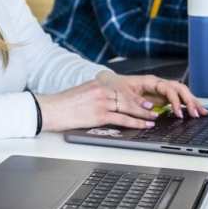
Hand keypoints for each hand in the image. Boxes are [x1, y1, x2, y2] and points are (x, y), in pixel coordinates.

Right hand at [36, 70, 204, 132]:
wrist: (48, 110)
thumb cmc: (61, 105)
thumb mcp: (81, 94)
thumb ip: (97, 95)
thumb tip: (110, 102)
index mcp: (98, 84)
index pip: (123, 89)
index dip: (138, 95)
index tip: (149, 99)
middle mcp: (101, 90)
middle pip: (130, 97)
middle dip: (145, 103)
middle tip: (159, 107)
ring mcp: (101, 102)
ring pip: (129, 107)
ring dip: (145, 112)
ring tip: (156, 116)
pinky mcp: (99, 115)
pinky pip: (122, 118)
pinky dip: (136, 121)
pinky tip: (145, 124)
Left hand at [100, 72, 207, 119]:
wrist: (107, 83)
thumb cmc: (114, 86)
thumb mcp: (121, 94)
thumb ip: (136, 102)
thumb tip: (151, 108)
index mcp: (150, 81)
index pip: (168, 89)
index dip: (175, 101)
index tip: (178, 113)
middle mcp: (158, 84)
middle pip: (179, 89)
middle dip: (189, 100)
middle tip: (196, 113)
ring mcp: (160, 90)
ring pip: (180, 93)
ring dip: (192, 102)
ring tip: (202, 112)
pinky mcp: (159, 97)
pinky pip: (176, 99)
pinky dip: (185, 104)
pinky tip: (194, 111)